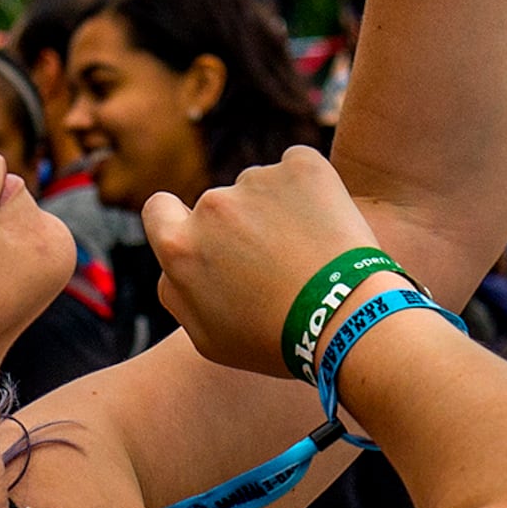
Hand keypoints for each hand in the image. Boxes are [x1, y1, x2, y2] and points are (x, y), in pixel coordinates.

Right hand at [143, 145, 390, 379]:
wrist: (348, 320)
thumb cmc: (278, 341)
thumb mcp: (210, 339)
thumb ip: (178, 294)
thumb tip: (171, 268)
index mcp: (180, 247)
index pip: (158, 210)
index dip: (177, 218)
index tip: (204, 233)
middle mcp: (212, 206)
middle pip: (219, 205)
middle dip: (240, 227)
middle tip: (277, 266)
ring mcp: (258, 181)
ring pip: (261, 189)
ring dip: (278, 211)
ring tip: (310, 255)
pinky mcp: (302, 166)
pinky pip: (298, 170)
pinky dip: (311, 190)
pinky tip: (327, 229)